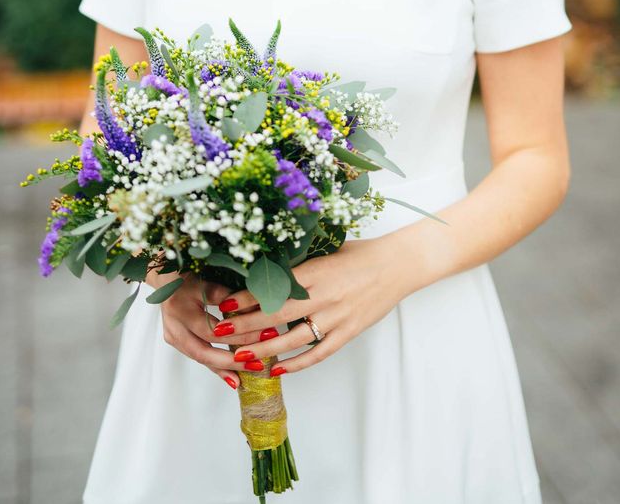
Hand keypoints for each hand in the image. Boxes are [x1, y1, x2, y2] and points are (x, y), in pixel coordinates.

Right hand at [145, 267, 255, 390]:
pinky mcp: (175, 341)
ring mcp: (172, 335)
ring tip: (248, 376)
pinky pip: (198, 357)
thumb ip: (229, 296)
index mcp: (181, 307)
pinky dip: (216, 367)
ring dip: (225, 368)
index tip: (265, 335)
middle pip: (204, 350)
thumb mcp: (209, 281)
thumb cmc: (191, 275)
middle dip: (233, 360)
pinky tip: (233, 378)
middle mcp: (174, 325)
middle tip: (258, 364)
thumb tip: (258, 311)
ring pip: (201, 357)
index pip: (213, 329)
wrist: (165, 278)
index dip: (240, 334)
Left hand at [209, 237, 416, 375]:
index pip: (274, 287)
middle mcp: (324, 295)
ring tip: (240, 357)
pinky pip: (318, 353)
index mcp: (315, 271)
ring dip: (264, 350)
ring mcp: (337, 317)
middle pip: (277, 315)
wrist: (398, 265)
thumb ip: (300, 265)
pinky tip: (276, 368)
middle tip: (221, 332)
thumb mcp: (326, 251)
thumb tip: (267, 272)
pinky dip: (296, 363)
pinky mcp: (349, 332)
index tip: (225, 303)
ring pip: (293, 339)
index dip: (247, 297)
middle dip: (245, 325)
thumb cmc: (361, 254)